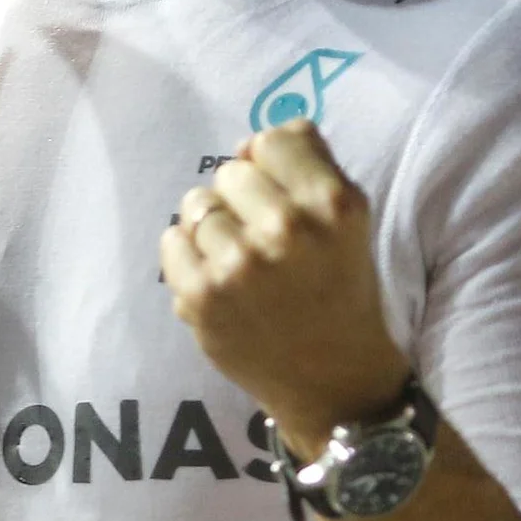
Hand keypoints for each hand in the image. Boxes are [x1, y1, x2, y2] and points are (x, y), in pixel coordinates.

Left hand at [158, 121, 410, 453]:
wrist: (333, 380)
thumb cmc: (340, 290)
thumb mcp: (349, 220)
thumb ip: (306, 165)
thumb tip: (245, 143)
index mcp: (332, 203)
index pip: (272, 140)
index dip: (271, 166)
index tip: (279, 195)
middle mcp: (287, 228)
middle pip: (230, 171)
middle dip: (241, 198)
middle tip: (263, 238)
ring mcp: (238, 264)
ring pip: (195, 204)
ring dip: (212, 227)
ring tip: (239, 261)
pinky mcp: (201, 296)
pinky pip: (171, 241)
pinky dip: (187, 257)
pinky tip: (218, 281)